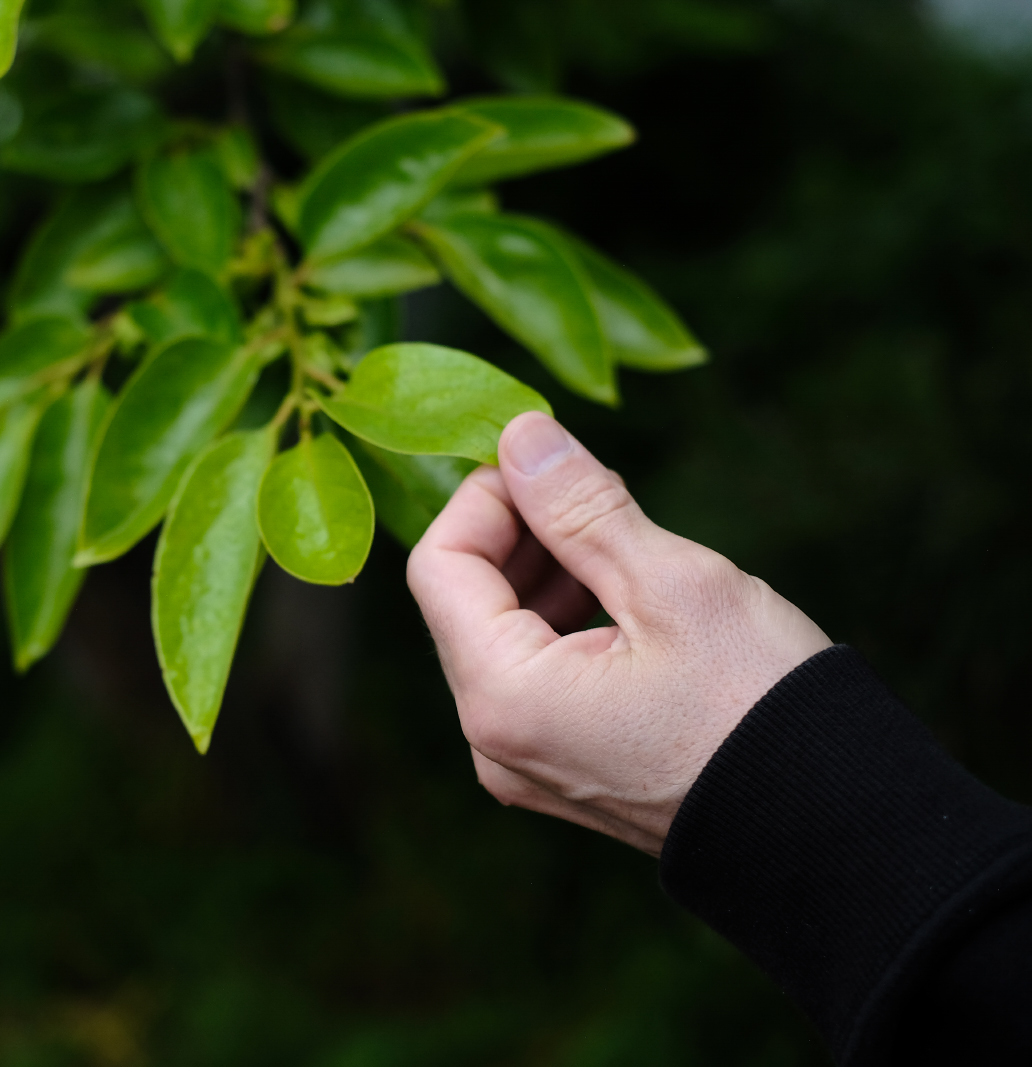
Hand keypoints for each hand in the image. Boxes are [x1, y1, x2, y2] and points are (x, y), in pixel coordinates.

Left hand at [406, 412, 830, 854]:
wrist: (835, 829)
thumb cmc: (759, 707)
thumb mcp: (672, 584)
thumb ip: (580, 507)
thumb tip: (522, 436)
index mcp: (503, 698)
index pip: (439, 566)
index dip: (483, 498)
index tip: (545, 461)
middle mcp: (494, 742)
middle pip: (462, 603)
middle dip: (518, 532)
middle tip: (594, 491)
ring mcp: (526, 764)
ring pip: (498, 637)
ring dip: (543, 573)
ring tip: (620, 540)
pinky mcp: (563, 771)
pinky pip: (534, 678)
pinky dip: (563, 623)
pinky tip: (625, 596)